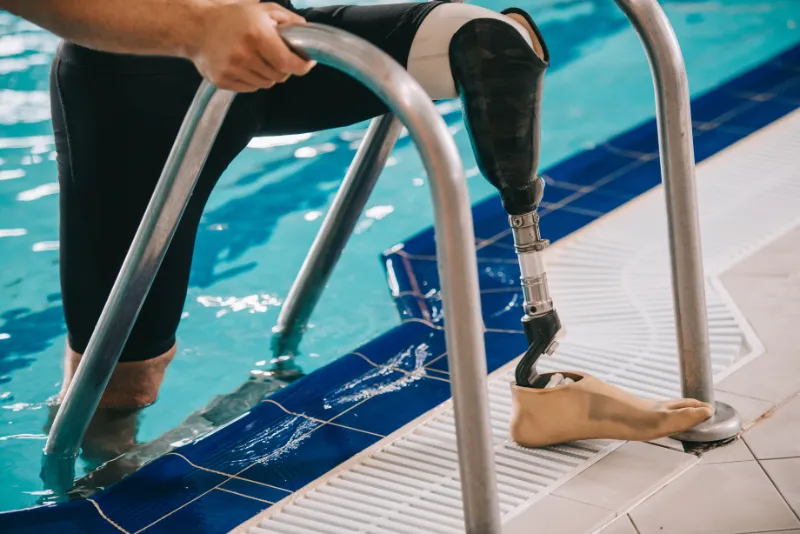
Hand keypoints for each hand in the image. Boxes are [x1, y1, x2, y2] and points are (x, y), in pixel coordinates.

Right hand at [189, 1, 315, 91]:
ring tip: (257, 58)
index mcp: (256, 35)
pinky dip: (254, 79)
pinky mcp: (223, 81)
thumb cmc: (232, 16)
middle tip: (277, 56)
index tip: (306, 63)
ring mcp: (232, 70)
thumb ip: (289, 20)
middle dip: (284, 68)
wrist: (196, 26)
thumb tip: (309, 34)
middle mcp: (244, 54)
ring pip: (267, 84)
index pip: (288, 63)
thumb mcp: (263, 10)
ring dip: (268, 74)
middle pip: (280, 76)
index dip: (302, 66)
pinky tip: (245, 65)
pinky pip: (251, 88)